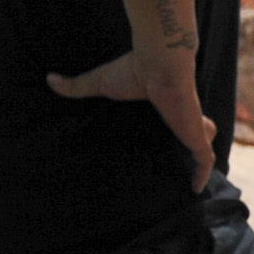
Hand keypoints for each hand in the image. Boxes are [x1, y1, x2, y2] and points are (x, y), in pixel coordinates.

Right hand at [49, 38, 214, 189]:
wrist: (160, 64)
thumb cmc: (134, 70)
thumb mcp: (101, 81)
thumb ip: (77, 85)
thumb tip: (49, 79)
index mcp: (163, 99)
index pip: (173, 110)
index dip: (174, 118)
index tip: (168, 127)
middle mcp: (181, 112)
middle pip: (195, 124)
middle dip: (193, 135)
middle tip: (184, 151)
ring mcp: (191, 124)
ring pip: (204, 139)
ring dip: (202, 153)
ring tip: (197, 171)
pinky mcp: (195, 134)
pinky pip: (204, 159)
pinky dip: (202, 174)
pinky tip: (196, 189)